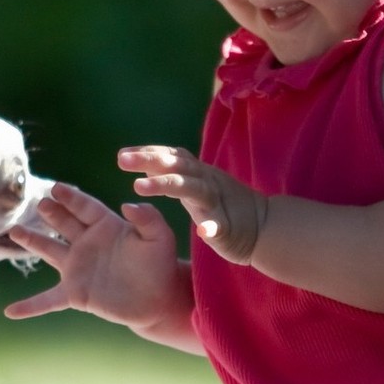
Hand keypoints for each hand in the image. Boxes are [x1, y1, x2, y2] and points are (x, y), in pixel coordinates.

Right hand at [2, 180, 185, 330]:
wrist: (158, 299)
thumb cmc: (160, 265)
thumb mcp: (160, 237)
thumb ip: (148, 218)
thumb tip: (128, 204)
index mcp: (106, 225)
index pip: (85, 207)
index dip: (70, 198)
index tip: (56, 188)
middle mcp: (87, 243)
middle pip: (63, 223)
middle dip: (51, 212)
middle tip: (39, 204)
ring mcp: (78, 267)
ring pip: (49, 250)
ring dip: (31, 240)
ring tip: (14, 231)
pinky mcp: (75, 293)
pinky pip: (48, 300)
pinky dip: (30, 306)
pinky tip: (11, 311)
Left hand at [118, 146, 267, 265]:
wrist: (262, 226)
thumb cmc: (220, 204)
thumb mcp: (193, 184)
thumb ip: (170, 172)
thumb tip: (140, 161)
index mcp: (196, 172)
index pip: (170, 155)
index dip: (147, 152)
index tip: (122, 154)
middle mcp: (205, 181)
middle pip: (176, 165)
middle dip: (149, 160)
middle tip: (121, 160)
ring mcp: (217, 203)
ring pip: (192, 189)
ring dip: (166, 184)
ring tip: (139, 187)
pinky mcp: (228, 227)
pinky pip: (218, 226)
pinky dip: (211, 227)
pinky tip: (201, 231)